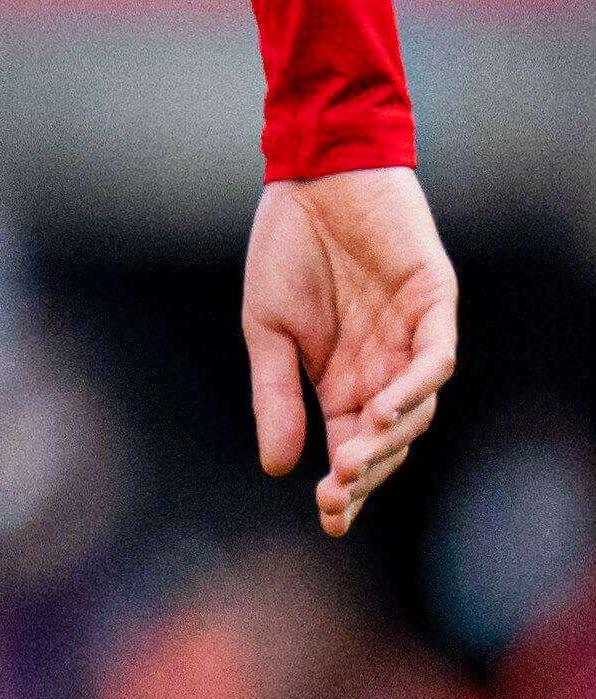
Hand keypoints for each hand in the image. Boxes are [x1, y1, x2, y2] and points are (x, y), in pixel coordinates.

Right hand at [245, 164, 454, 535]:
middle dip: (364, 474)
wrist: (311, 177)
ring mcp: (413, 337)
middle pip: (389, 440)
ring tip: (352, 459)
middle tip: (335, 499)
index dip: (346, 486)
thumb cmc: (286, 247)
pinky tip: (381, 410)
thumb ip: (274, 394)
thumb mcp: (264, 329)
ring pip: (419, 408)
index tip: (328, 521)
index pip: (352, 447)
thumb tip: (277, 466)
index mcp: (342, 379)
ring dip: (389, 439)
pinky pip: (435, 359)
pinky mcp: (434, 304)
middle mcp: (385, 367)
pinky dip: (414, 388)